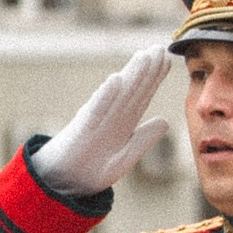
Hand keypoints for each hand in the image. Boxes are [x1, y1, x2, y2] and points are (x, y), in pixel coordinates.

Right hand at [35, 45, 173, 197]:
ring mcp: (97, 120)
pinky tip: (115, 79)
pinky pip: (96, 110)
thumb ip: (144, 139)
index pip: (141, 95)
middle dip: (147, 69)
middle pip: (132, 89)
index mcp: (123, 122)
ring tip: (144, 56)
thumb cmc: (93, 168)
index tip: (167, 59)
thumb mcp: (125, 155)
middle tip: (159, 48)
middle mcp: (111, 116)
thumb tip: (165, 121)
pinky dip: (106, 95)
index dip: (154, 78)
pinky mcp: (83, 130)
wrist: (65, 183)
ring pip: (118, 94)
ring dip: (131, 75)